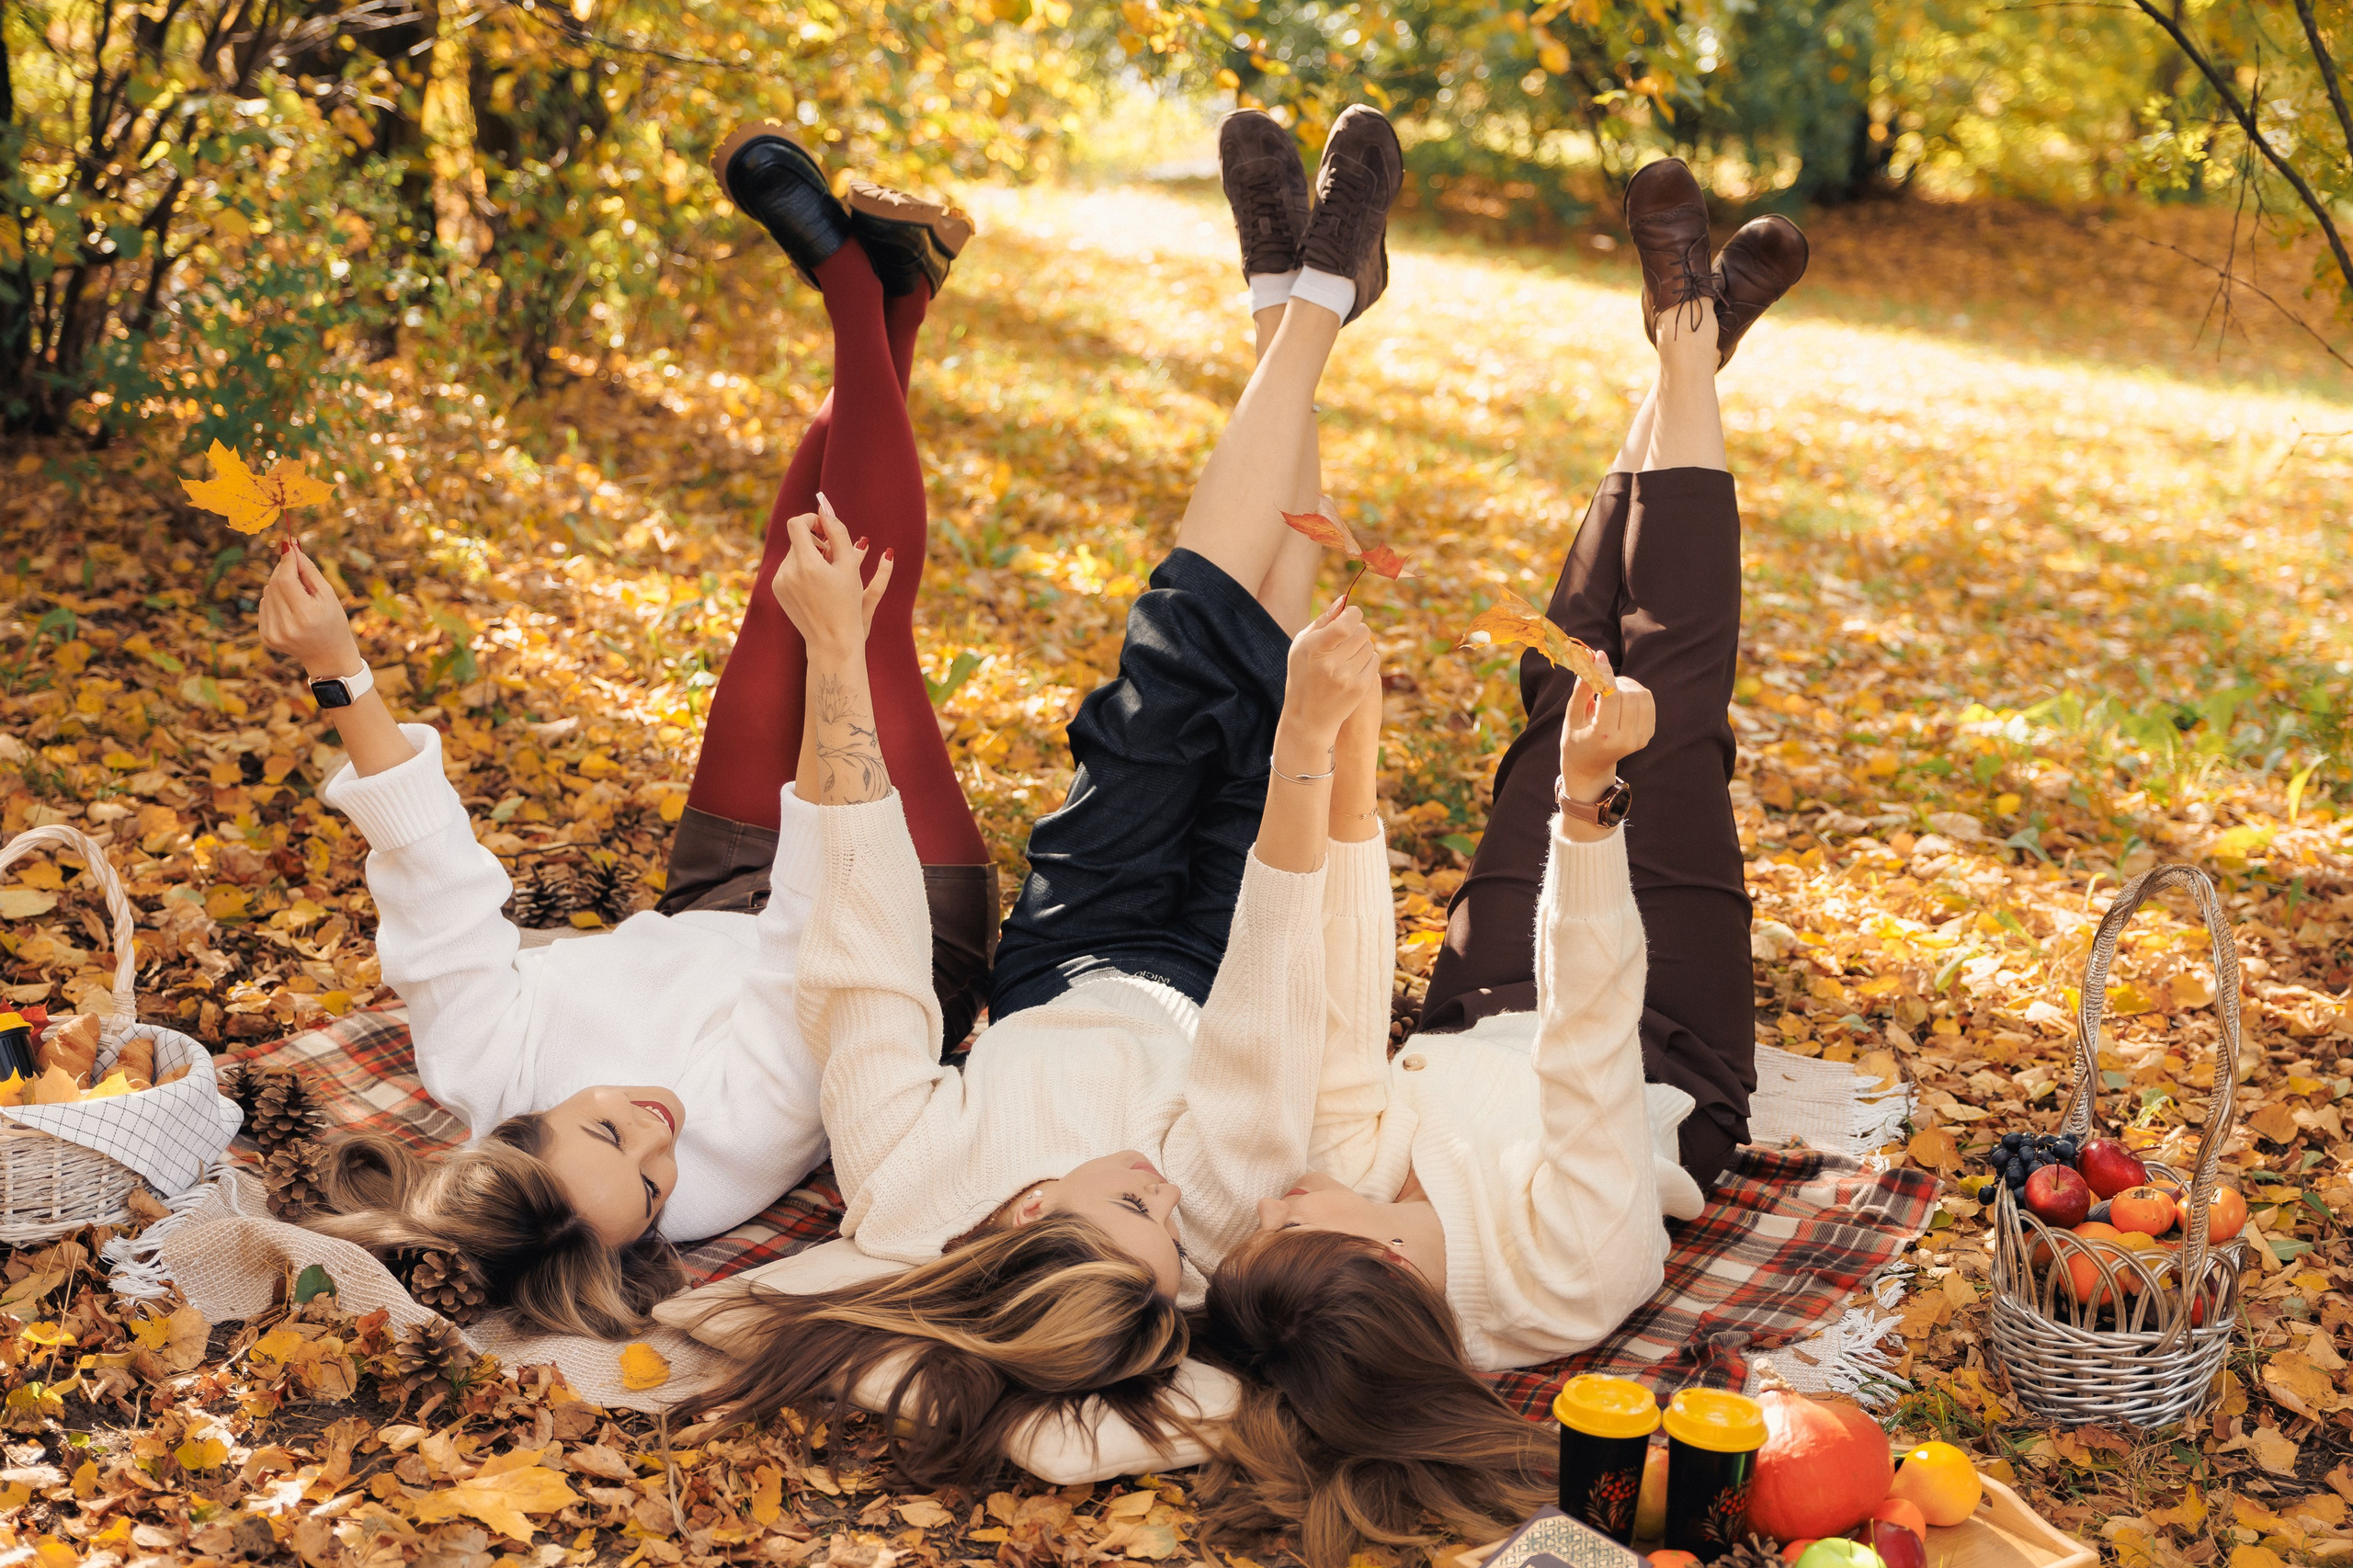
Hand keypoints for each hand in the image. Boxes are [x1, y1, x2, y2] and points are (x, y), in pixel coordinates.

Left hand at [258, 542, 361, 677]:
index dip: (286, 562)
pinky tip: (289, 609)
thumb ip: (308, 570)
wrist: (328, 655)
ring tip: (297, 596)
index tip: (288, 545)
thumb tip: (291, 545)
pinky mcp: (266, 637)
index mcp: (306, 616)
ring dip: (279, 586)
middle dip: (283, 572)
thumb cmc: (332, 621)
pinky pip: (263, 605)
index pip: (286, 581)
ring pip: (266, 594)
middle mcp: (287, 627)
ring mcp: (274, 634)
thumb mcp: (328, 595)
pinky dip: (273, 600)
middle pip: (274, 585)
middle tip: (296, 569)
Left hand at [769, 494, 892, 660]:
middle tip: (835, 555)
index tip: (826, 528)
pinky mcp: (777, 590)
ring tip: (829, 572)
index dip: (812, 520)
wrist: (832, 640)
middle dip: (816, 541)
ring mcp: (779, 582)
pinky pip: (788, 568)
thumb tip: (825, 508)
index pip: (797, 524)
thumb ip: (838, 532)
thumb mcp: (849, 566)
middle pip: (798, 539)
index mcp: (807, 565)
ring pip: (794, 554)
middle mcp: (788, 572)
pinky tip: (817, 585)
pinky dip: (803, 569)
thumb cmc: (847, 603)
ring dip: (810, 555)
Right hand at [1281, 599, 1376, 749]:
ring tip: (1348, 655)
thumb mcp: (1301, 646)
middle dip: (1357, 630)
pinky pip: (1375, 660)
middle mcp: (1331, 664)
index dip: (1353, 614)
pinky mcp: (1360, 688)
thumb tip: (1345, 600)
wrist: (1308, 717)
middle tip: (1348, 638)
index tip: (1351, 616)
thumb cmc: (1303, 674)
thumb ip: (1323, 621)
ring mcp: (1347, 678)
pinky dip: (1367, 660)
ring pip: (1370, 646)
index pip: (1346, 623)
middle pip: (1362, 632)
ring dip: (1362, 646)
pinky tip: (1354, 667)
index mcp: (1314, 649)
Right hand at [1559, 650, 1653, 797]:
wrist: (1590, 766)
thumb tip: (1592, 658)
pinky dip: (1634, 693)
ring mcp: (1640, 739)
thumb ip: (1582, 688)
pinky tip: (1621, 699)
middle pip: (1628, 694)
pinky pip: (1648, 701)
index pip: (1611, 697)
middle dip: (1614, 681)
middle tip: (1600, 681)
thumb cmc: (1576, 738)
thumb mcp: (1572, 715)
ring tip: (1610, 691)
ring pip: (1642, 695)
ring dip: (1626, 685)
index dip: (1605, 673)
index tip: (1598, 656)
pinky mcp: (1648, 735)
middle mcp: (1627, 740)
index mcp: (1604, 736)